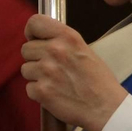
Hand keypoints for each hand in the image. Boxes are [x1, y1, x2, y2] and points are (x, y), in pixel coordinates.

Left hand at [20, 15, 127, 130]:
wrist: (106, 108)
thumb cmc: (98, 80)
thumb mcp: (84, 50)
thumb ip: (62, 42)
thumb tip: (41, 41)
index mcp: (67, 37)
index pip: (35, 22)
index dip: (31, 32)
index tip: (35, 40)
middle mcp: (54, 50)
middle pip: (26, 49)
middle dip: (35, 58)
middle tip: (51, 68)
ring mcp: (46, 71)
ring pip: (26, 69)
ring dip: (36, 76)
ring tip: (55, 82)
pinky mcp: (41, 91)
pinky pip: (29, 88)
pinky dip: (39, 93)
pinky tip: (54, 94)